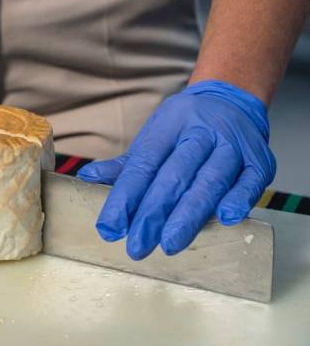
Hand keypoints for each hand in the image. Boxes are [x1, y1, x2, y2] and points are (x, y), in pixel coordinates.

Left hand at [77, 80, 275, 259]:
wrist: (231, 100)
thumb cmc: (185, 127)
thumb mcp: (153, 137)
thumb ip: (125, 164)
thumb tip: (87, 177)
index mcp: (168, 126)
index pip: (142, 166)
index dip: (125, 198)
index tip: (111, 228)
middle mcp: (201, 133)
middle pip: (174, 176)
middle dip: (153, 214)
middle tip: (137, 245)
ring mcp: (232, 145)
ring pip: (210, 181)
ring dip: (189, 214)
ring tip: (170, 243)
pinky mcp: (259, 160)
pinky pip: (251, 181)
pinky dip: (239, 199)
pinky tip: (225, 218)